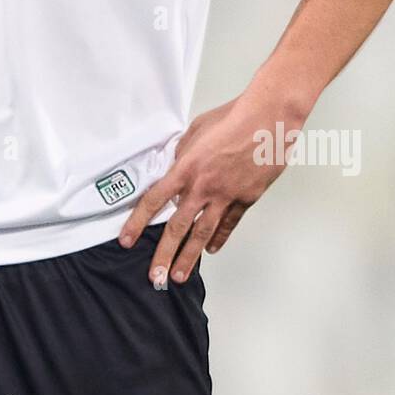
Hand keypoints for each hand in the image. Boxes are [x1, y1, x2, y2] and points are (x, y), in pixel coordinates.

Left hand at [119, 88, 303, 285]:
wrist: (267, 120)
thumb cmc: (232, 117)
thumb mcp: (196, 131)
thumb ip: (183, 153)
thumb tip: (176, 166)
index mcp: (186, 168)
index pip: (154, 200)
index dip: (138, 222)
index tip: (126, 240)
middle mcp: (203, 187)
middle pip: (177, 227)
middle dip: (164, 255)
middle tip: (155, 277)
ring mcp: (226, 196)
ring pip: (203, 234)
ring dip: (189, 257)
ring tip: (179, 276)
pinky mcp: (246, 199)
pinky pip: (229, 223)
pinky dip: (220, 238)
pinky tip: (210, 250)